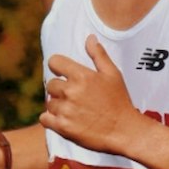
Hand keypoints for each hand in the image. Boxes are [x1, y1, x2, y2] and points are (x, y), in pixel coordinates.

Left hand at [40, 35, 141, 153]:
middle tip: (75, 98)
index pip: (54, 62)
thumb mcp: (113, 74)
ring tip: (74, 111)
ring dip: (58, 106)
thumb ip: (98, 55)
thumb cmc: (119, 101)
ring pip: (49, 103)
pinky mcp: (63, 127)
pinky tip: (64, 120)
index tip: (64, 75)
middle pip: (51, 84)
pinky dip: (50, 120)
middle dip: (60, 90)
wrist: (124, 131)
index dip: (58, 67)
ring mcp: (66, 110)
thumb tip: (89, 38)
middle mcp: (71, 91)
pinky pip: (44, 118)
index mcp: (82, 76)